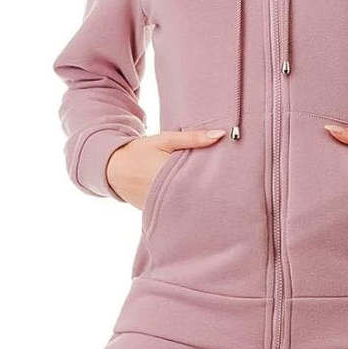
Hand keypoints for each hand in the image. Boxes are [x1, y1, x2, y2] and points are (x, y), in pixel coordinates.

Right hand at [106, 129, 225, 208]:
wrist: (113, 169)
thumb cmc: (141, 151)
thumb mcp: (166, 140)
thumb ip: (193, 138)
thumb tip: (221, 135)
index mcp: (167, 174)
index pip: (198, 181)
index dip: (215, 183)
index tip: (233, 183)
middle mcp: (163, 194)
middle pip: (196, 198)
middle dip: (212, 196)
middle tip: (234, 195)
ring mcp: (158, 207)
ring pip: (187, 207)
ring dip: (200, 204)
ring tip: (220, 203)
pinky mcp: (155, 213)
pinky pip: (176, 212)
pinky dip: (186, 208)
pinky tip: (200, 207)